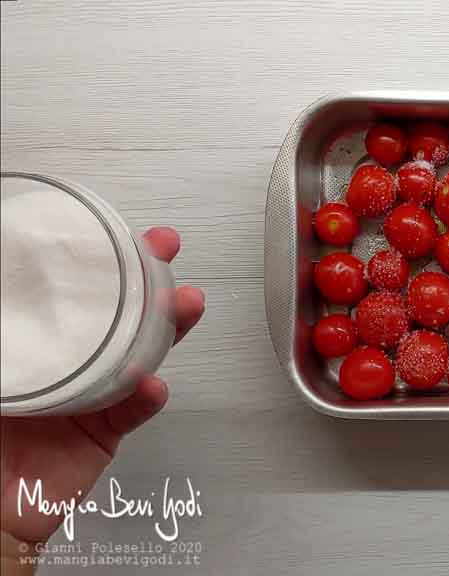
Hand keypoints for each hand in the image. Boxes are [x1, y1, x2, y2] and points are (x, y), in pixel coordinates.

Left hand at [0, 227, 203, 570]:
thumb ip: (1, 331)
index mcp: (27, 341)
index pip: (67, 292)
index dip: (94, 258)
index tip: (113, 229)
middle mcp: (62, 360)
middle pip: (114, 312)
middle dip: (146, 278)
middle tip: (166, 253)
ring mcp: (86, 394)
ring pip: (136, 351)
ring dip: (166, 327)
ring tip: (184, 307)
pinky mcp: (102, 433)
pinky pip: (131, 410)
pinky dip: (145, 397)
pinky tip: (152, 384)